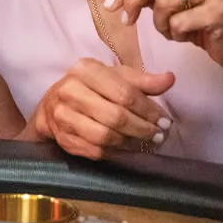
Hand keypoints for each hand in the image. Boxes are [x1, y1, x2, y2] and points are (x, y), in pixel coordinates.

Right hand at [31, 58, 175, 159]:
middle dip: (142, 128)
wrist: (52, 106)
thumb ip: (142, 81)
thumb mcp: (115, 77)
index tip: (164, 121)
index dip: (148, 110)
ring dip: (131, 142)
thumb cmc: (91, 88)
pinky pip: (95, 150)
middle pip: (115, 116)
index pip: (124, 93)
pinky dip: (116, 152)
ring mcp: (63, 117)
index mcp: (85, 70)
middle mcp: (70, 91)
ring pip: (105, 136)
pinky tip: (129, 149)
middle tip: (159, 135)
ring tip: (147, 143)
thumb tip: (170, 79)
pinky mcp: (64, 138)